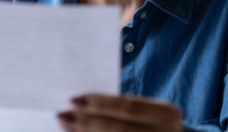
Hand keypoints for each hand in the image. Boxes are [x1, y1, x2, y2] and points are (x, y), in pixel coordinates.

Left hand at [57, 94, 182, 131]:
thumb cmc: (153, 126)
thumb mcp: (148, 113)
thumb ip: (123, 109)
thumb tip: (82, 105)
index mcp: (166, 114)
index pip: (126, 106)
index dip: (99, 103)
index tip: (73, 98)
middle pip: (117, 128)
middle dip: (86, 121)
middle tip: (62, 114)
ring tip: (65, 125)